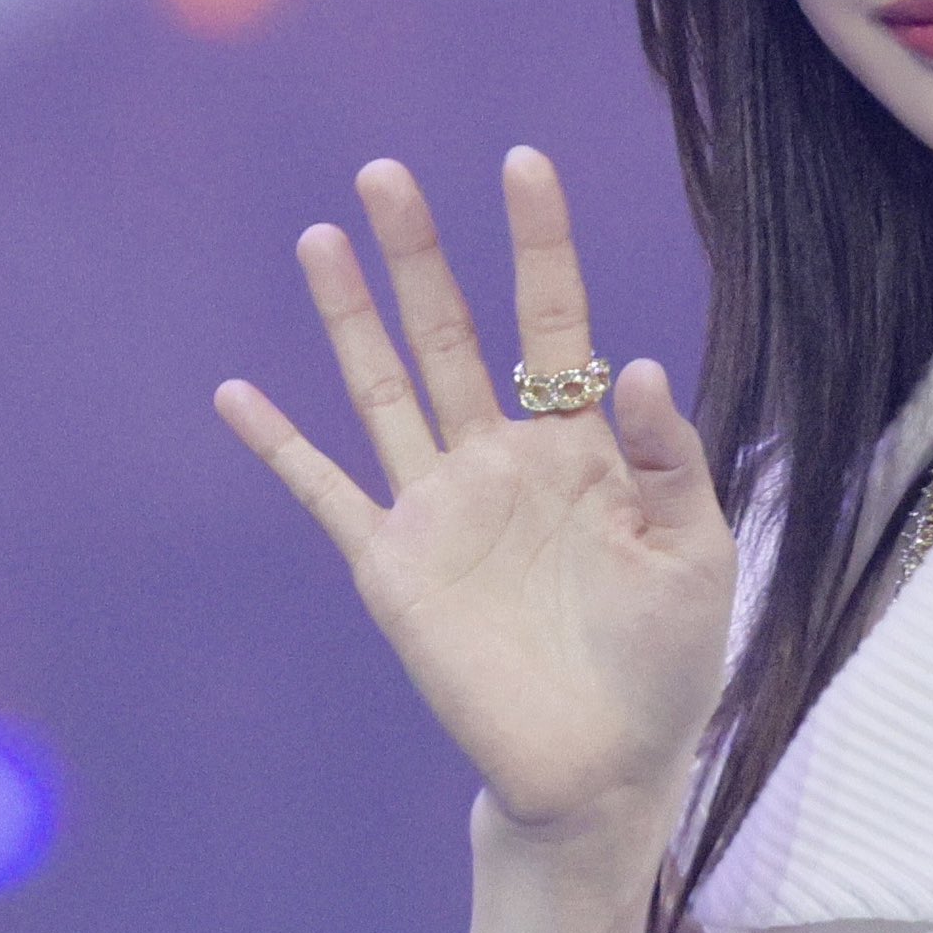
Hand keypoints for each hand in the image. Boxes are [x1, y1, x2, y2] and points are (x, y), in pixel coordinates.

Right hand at [215, 148, 735, 858]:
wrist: (604, 770)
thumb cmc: (663, 666)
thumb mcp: (695, 558)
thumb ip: (672, 461)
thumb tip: (640, 363)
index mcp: (580, 451)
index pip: (555, 324)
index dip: (538, 245)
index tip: (521, 163)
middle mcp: (500, 463)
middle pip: (451, 335)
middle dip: (419, 254)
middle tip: (385, 173)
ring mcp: (440, 510)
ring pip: (384, 390)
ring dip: (350, 317)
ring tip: (322, 237)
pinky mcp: (393, 567)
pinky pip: (326, 493)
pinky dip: (281, 446)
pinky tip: (238, 394)